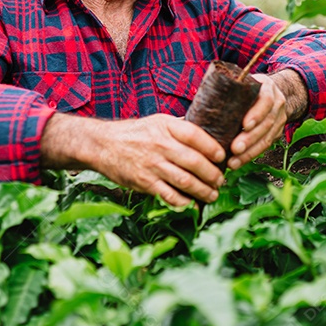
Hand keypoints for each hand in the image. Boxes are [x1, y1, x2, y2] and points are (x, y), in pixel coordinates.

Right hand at [41, 112, 225, 206]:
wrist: (102, 144)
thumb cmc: (135, 133)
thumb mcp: (157, 121)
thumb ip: (180, 127)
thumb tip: (208, 131)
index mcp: (166, 126)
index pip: (196, 136)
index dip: (213, 148)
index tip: (222, 156)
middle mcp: (160, 144)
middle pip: (195, 162)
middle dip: (213, 174)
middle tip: (220, 180)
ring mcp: (152, 164)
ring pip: (186, 181)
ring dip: (203, 191)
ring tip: (212, 194)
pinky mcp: (144, 182)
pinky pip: (169, 195)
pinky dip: (184, 202)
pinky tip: (192, 204)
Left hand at [227, 69, 308, 169]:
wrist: (270, 92)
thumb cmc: (247, 88)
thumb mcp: (241, 82)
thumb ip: (226, 89)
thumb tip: (202, 102)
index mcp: (267, 88)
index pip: (266, 100)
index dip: (256, 114)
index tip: (244, 125)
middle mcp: (277, 103)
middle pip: (266, 123)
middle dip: (250, 138)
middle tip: (235, 149)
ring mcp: (279, 119)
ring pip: (267, 138)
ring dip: (250, 152)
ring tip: (233, 161)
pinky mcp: (277, 133)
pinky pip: (265, 146)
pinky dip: (250, 155)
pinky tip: (237, 162)